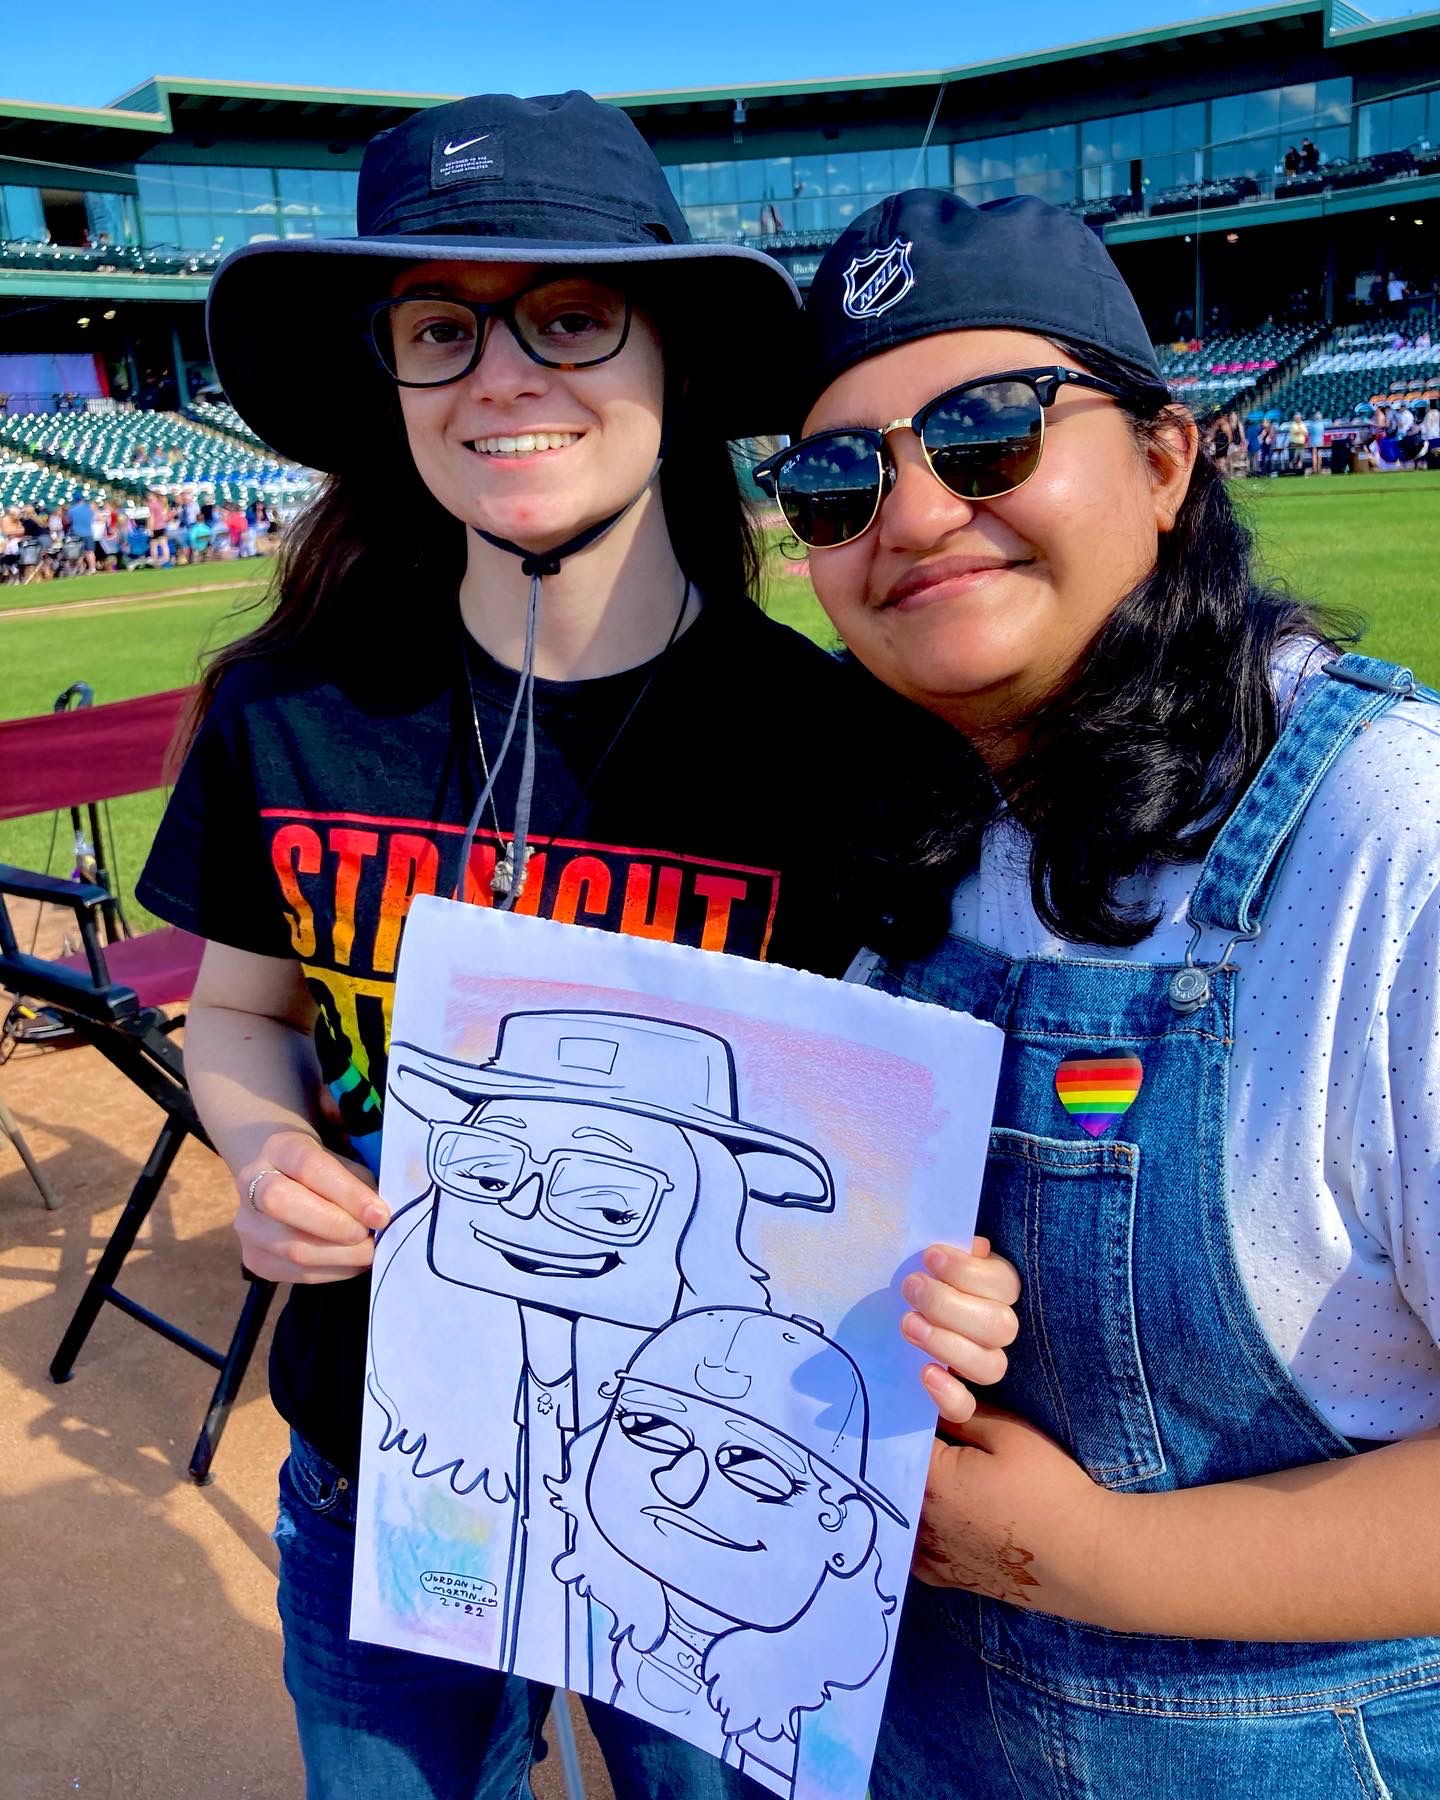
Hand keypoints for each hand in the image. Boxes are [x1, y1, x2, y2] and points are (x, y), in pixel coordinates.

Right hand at [236, 1128, 387, 1284]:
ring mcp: (246, 1225)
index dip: (348, 1193)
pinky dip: (334, 1271)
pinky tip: (352, 1262)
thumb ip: (359, 1185)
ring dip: (342, 1256)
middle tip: (369, 1234)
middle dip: (336, 1225)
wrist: (281, 1180)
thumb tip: (378, 1218)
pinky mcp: (253, 1259)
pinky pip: (297, 1274)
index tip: (380, 1214)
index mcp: (278, 1148)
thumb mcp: (341, 1162)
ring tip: (368, 1250)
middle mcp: (251, 1183)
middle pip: (283, 1204)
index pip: (309, 1167)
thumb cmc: (322, 1171)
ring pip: (292, 1248)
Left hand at [900, 1235, 1019, 1423]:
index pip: (1005, 1284)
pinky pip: (966, 1408)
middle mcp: (998, 1329)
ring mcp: (983, 1364)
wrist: (898, 1312)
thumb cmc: (921, 1278)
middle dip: (949, 1305)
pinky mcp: (959, 1399)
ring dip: (946, 1344)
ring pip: (991, 1366)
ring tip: (908, 1323)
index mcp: (998, 1291)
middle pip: (999, 1326)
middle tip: (911, 1288)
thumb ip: (953, 1252)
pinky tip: (926, 1373)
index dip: (968, 1271)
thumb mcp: (934, 1262)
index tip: (930, 1257)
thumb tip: (974, 1246)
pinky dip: (949, 1395)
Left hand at [912, 1404, 1115, 1626]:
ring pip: (900, 1513)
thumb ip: (958, 1412)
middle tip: (923, 1429)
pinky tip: (931, 1514)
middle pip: (894, 1475)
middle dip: (902, 1450)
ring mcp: (931, 1556)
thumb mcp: (1008, 1434)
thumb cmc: (1049, 1489)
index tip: (909, 1398)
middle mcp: (919, 1521)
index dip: (903, 1413)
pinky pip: (914, 1550)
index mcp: (930, 1479)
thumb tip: (926, 1391)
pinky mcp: (948, 1578)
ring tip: (933, 1471)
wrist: (1086, 1559)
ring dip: (905, 1490)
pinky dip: (915, 1530)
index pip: (897, 1436)